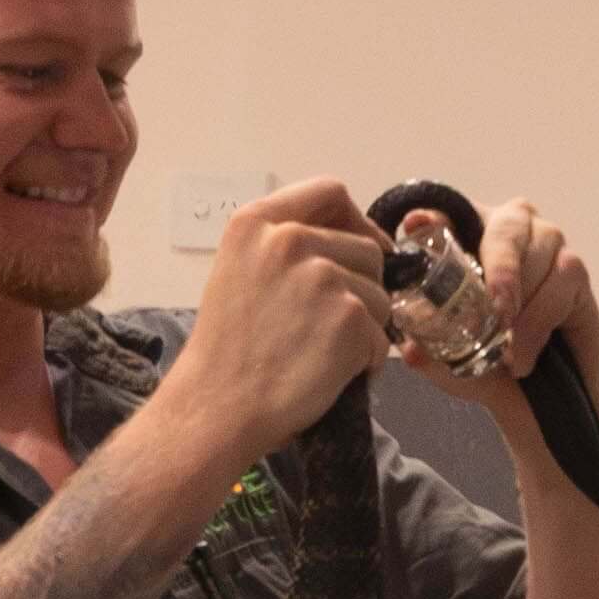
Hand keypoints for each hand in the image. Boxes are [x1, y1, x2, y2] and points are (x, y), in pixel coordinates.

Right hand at [163, 176, 391, 475]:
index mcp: (257, 222)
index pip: (330, 192)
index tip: (364, 247)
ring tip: (321, 353)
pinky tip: (329, 375)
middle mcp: (290, 239)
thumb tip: (348, 242)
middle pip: (367, 248)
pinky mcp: (348, 316)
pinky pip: (381, 337)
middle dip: (362, 287)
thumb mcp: (240, 272)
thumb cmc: (227, 352)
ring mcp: (322, 276)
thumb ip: (283, 248)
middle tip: (329, 326)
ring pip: (380, 295)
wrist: (217, 406)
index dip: (356, 220)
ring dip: (365, 327)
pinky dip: (366, 362)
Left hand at [407, 197, 598, 408]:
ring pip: (536, 259)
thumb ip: (429, 352)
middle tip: (496, 315)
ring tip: (508, 355)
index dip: (437, 218)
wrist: (536, 397)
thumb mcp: (450, 361)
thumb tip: (411, 351)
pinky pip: (560, 285)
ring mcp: (546, 241)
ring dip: (522, 311)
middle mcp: (508, 228)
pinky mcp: (574, 267)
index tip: (417, 225)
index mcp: (467, 236)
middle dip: (500, 272)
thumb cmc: (489, 364)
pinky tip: (525, 356)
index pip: (448, 213)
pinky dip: (539, 325)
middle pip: (504, 228)